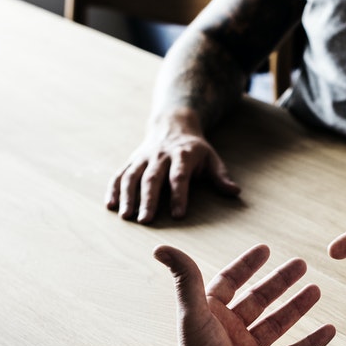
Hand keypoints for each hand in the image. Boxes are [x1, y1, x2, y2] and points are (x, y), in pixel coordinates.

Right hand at [108, 114, 240, 223]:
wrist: (172, 125)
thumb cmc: (195, 149)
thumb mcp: (211, 158)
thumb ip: (220, 176)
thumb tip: (235, 192)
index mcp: (182, 155)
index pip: (179, 176)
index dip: (179, 195)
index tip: (178, 215)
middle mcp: (160, 156)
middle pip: (152, 178)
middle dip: (148, 200)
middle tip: (145, 220)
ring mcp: (143, 158)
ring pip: (132, 176)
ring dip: (127, 196)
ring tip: (125, 217)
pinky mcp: (131, 161)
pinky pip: (119, 174)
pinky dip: (114, 189)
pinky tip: (110, 205)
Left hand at [154, 243, 335, 345]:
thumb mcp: (193, 314)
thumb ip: (185, 278)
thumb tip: (161, 248)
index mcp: (210, 317)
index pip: (228, 283)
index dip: (245, 266)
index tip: (265, 249)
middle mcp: (228, 334)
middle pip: (257, 300)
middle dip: (279, 282)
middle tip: (301, 264)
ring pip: (277, 325)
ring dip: (296, 307)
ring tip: (316, 290)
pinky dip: (311, 344)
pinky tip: (329, 330)